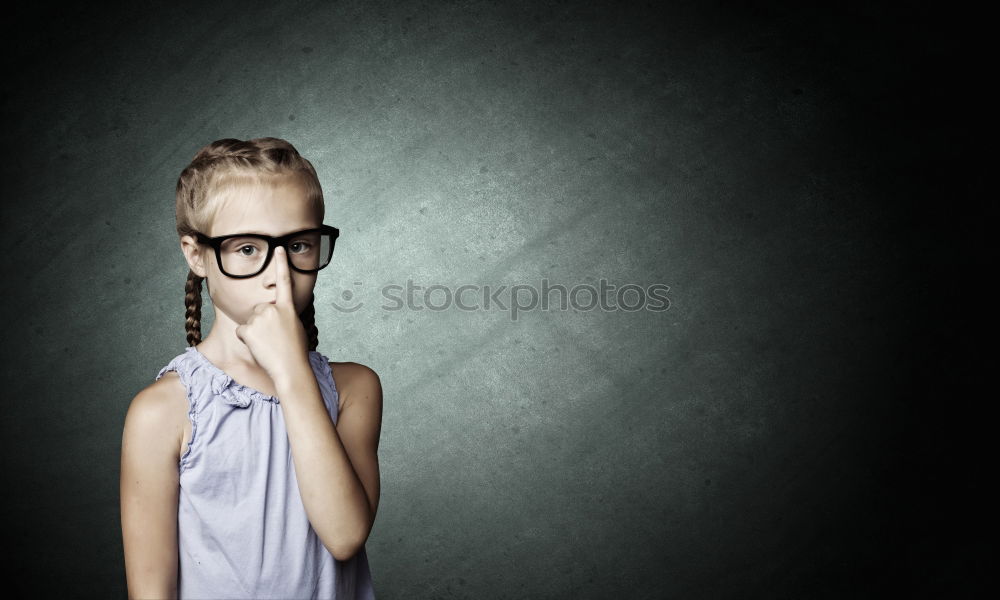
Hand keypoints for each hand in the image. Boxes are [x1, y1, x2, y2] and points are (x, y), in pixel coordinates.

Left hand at [234, 246, 309, 384]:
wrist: (290, 368)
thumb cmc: (296, 352)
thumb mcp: (295, 328)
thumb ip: (284, 316)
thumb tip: (275, 317)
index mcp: (287, 308)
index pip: (284, 281)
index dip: (281, 264)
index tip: (279, 248)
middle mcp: (272, 308)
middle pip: (259, 310)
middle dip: (262, 322)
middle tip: (273, 338)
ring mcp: (259, 317)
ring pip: (250, 322)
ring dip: (255, 333)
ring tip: (268, 344)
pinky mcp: (248, 328)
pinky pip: (242, 332)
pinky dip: (247, 340)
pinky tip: (259, 347)